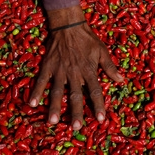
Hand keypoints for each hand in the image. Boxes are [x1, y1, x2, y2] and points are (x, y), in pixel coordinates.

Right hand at [29, 5, 122, 129]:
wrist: (69, 26)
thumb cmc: (88, 40)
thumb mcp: (102, 51)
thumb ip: (110, 67)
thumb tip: (121, 80)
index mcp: (89, 71)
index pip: (95, 91)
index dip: (98, 105)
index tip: (101, 119)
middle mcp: (74, 73)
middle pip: (75, 95)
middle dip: (76, 112)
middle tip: (76, 127)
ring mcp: (59, 71)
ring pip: (56, 91)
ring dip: (54, 107)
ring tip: (52, 122)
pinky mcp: (48, 66)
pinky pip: (41, 80)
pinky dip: (36, 92)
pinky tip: (32, 104)